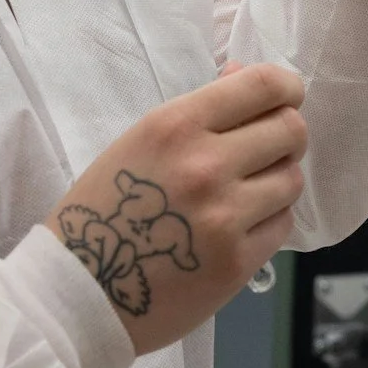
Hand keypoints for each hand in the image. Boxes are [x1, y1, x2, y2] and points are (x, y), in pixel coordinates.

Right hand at [45, 62, 306, 356]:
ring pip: (292, 179)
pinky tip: (240, 226)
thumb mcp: (141, 142)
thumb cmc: (104, 210)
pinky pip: (282, 224)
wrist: (76, 294)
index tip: (285, 100)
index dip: (287, 89)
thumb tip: (243, 73)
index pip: (265, 85)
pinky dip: (269, 221)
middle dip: (284, 137)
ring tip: (247, 193)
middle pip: (291, 130)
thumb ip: (199, 110)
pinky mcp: (236, 262)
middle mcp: (205, 164)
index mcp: (175, 125)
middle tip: (264, 152)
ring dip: (277, 182)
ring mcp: (224, 215)